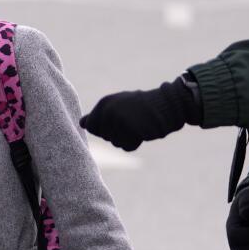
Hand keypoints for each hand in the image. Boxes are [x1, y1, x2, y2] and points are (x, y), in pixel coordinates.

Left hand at [79, 78, 200, 151]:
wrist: (167, 105)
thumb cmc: (142, 107)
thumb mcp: (118, 106)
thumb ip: (99, 116)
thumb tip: (81, 123)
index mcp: (104, 103)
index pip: (92, 128)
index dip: (106, 128)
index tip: (120, 118)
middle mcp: (108, 110)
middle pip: (104, 137)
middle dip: (118, 134)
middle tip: (132, 121)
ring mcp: (119, 120)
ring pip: (115, 143)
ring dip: (127, 138)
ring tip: (138, 124)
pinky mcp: (130, 129)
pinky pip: (127, 146)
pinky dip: (135, 143)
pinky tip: (143, 131)